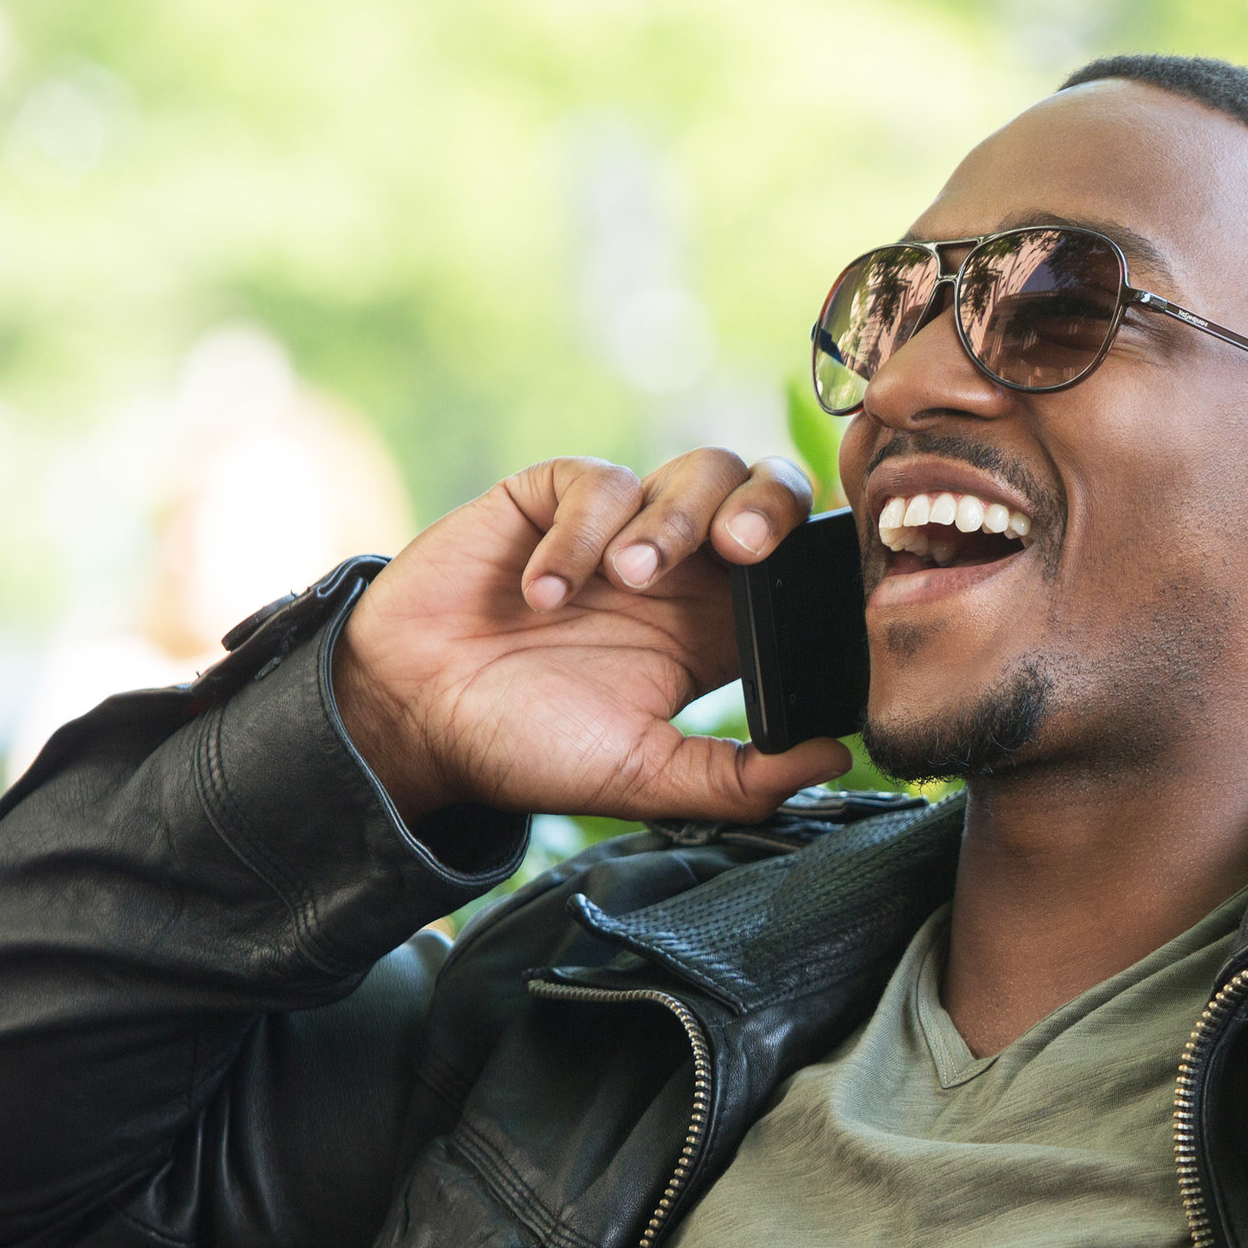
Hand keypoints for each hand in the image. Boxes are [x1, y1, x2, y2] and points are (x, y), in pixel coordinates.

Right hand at [334, 448, 851, 823]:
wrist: (412, 720)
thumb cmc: (527, 746)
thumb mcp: (644, 776)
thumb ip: (738, 777)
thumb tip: (835, 760)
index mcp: (717, 629)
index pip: (799, 567)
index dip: (819, 559)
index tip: (816, 590)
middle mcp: (682, 571)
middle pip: (766, 490)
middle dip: (769, 505)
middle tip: (741, 552)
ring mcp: (620, 529)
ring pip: (696, 470)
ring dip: (673, 519)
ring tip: (627, 579)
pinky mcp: (551, 498)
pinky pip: (598, 481)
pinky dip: (580, 531)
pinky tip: (543, 591)